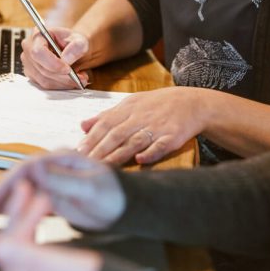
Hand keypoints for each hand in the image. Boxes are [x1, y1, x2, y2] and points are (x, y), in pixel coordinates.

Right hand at [0, 150, 124, 231]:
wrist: (124, 208)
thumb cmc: (113, 196)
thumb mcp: (91, 188)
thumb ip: (64, 179)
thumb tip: (35, 167)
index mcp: (61, 160)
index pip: (27, 169)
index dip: (8, 184)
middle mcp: (51, 168)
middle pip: (16, 180)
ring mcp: (49, 182)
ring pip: (17, 191)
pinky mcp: (49, 197)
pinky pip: (24, 202)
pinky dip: (9, 210)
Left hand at [0, 180, 101, 270]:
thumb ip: (37, 260)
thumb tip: (1, 246)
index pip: (10, 251)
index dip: (19, 217)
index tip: (37, 193)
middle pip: (12, 251)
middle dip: (19, 216)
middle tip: (30, 187)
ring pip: (20, 251)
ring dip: (25, 222)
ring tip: (37, 197)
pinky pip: (32, 256)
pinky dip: (34, 233)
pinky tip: (42, 217)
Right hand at [20, 27, 89, 88]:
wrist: (72, 49)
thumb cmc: (73, 43)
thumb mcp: (81, 40)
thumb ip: (77, 47)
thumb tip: (66, 59)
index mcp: (38, 36)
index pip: (38, 52)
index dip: (52, 63)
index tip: (68, 69)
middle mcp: (29, 50)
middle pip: (42, 69)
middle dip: (63, 76)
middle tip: (80, 77)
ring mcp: (29, 64)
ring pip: (45, 80)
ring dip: (64, 82)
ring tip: (79, 78)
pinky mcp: (33, 76)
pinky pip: (46, 86)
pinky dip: (61, 85)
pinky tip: (71, 80)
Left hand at [78, 87, 206, 164]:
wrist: (191, 102)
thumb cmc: (156, 105)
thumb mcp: (131, 104)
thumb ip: (106, 116)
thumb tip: (82, 125)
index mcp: (128, 109)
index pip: (105, 124)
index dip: (92, 138)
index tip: (78, 152)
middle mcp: (140, 117)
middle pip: (116, 134)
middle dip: (100, 149)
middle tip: (86, 164)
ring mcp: (156, 127)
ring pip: (134, 141)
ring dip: (119, 155)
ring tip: (104, 167)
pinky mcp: (172, 137)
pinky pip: (160, 146)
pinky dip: (151, 153)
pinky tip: (140, 160)